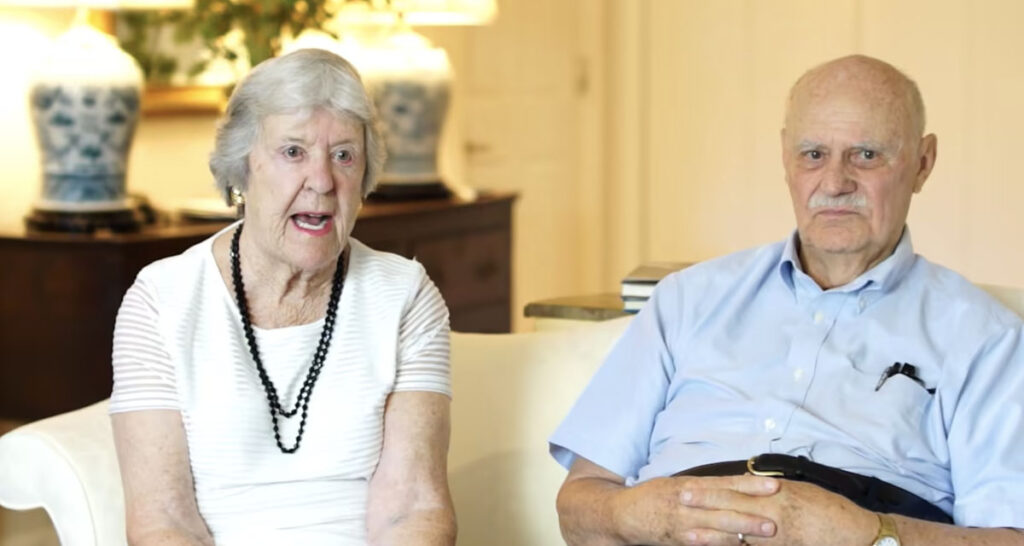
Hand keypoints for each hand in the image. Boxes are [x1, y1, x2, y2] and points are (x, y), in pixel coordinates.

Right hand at [614, 474, 780, 544]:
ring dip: (741, 533)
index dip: (750, 484)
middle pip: (724, 508)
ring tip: (763, 535)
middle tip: (774, 521)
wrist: (623, 513)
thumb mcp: (679, 484)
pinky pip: (702, 543)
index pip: (726, 483)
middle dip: (750, 515)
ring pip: (716, 528)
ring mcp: (682, 523)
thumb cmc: (655, 496)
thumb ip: (706, 486)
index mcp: (690, 484)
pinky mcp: (677, 540)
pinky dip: (718, 545)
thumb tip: (739, 484)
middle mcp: (687, 502)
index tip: (774, 485)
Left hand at [680, 479, 876, 545]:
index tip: (688, 485)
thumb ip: (774, 489)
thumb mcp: (801, 492)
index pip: (736, 487)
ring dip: (711, 534)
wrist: (858, 535)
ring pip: (737, 534)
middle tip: (678, 500)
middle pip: (731, 505)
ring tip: (687, 533)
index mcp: (777, 492)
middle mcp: (774, 510)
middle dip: (704, 504)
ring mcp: (777, 534)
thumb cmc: (831, 511)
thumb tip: (750, 483)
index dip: (710, 487)